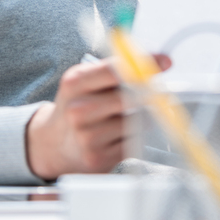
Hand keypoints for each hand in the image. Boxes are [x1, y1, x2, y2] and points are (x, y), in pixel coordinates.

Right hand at [25, 54, 170, 180]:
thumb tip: (157, 62)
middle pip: (128, 97)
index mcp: (74, 83)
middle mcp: (77, 110)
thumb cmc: (78, 106)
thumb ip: (115, 70)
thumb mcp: (85, 81)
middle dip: (148, 94)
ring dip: (144, 117)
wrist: (54, 144)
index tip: (164, 62)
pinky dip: (136, 135)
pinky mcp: (98, 158)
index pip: (114, 69)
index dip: (143, 65)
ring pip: (135, 121)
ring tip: (133, 115)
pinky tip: (123, 133)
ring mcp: (87, 136)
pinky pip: (132, 142)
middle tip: (158, 92)